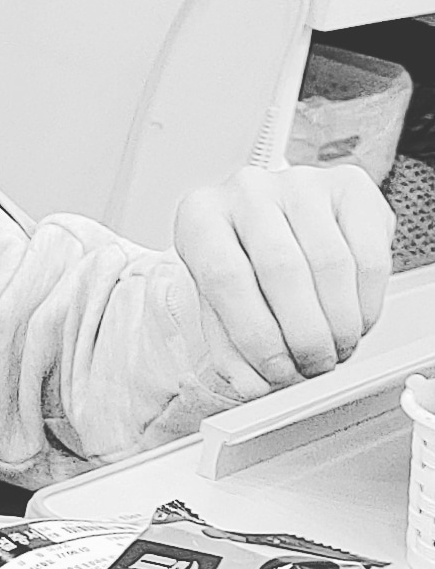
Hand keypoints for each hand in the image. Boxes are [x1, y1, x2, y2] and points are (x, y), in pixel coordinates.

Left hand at [173, 164, 395, 391]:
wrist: (263, 223)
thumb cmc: (237, 263)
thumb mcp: (218, 306)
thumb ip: (230, 348)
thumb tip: (253, 385)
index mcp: (199, 216)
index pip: (225, 277)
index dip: (255, 334)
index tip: (276, 370)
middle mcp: (246, 190)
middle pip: (283, 270)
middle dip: (305, 335)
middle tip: (313, 366)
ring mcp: (299, 183)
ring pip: (331, 264)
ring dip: (340, 323)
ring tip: (335, 350)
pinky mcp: (348, 186)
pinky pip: (368, 253)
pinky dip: (367, 301)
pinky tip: (356, 321)